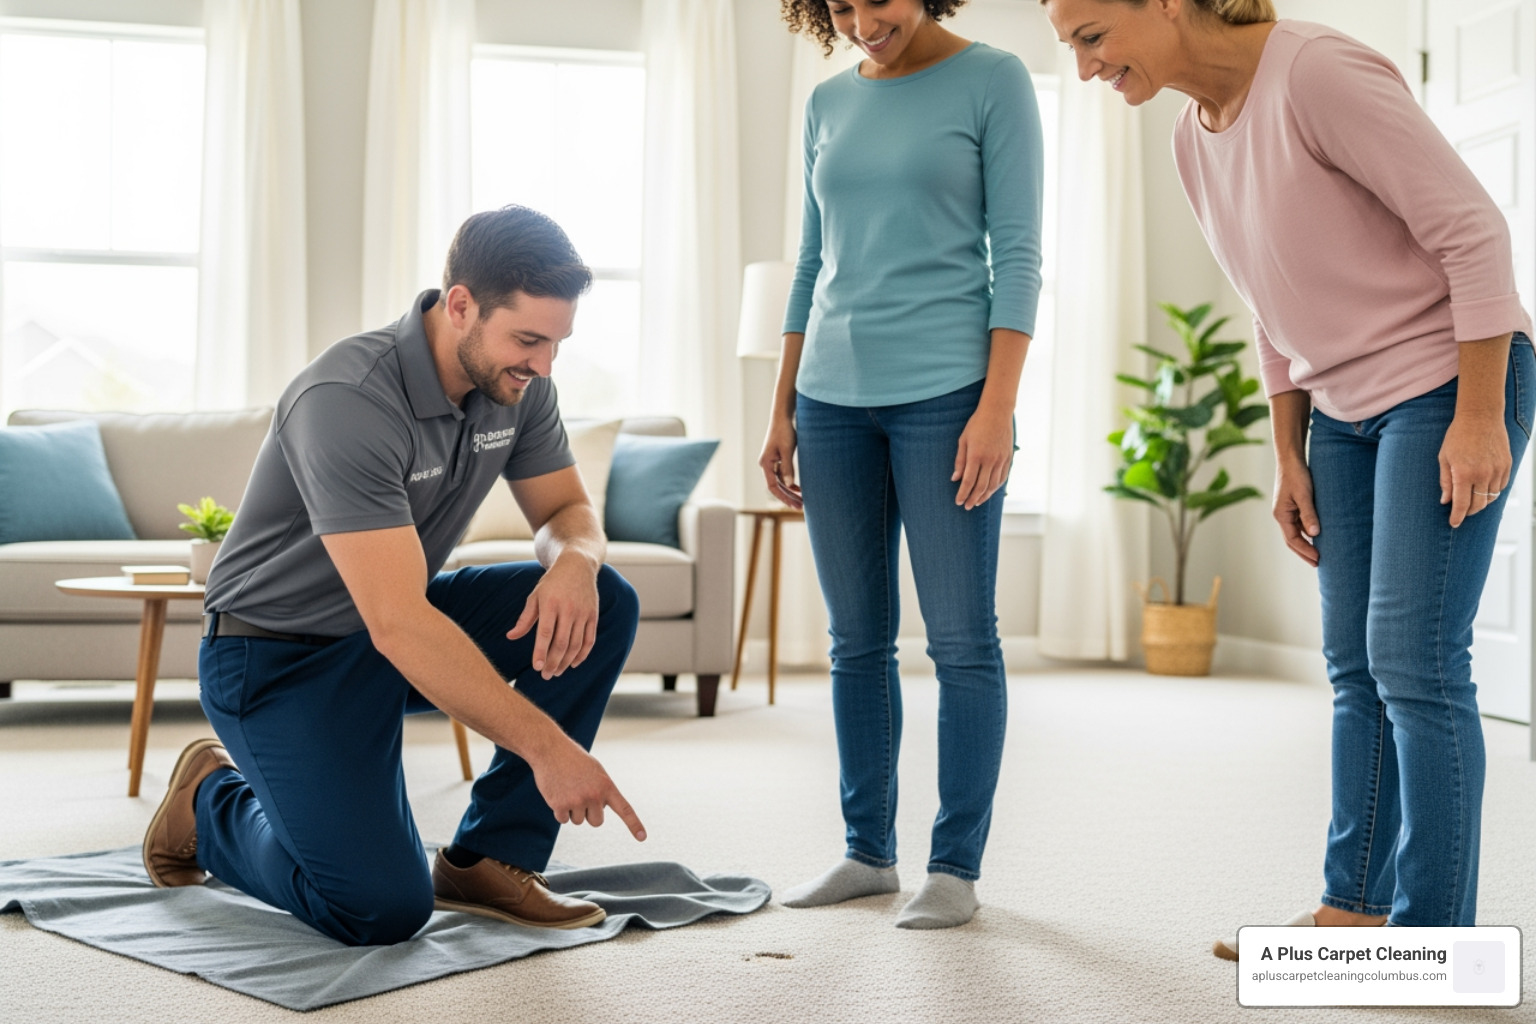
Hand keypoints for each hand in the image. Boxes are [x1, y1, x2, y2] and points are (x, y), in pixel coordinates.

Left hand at [507, 555, 598, 678]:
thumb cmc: (552, 582)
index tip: (537, 667)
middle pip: (561, 643)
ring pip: (575, 644)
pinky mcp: (593, 615)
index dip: (541, 652)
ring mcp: (582, 613)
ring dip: (566, 662)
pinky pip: (589, 640)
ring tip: (557, 672)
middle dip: (553, 662)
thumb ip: (525, 619)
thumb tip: (511, 637)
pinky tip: (574, 663)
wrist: (577, 565)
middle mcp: (568, 609)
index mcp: (550, 604)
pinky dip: (583, 654)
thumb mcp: (535, 596)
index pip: (545, 633)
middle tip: (546, 675)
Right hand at [533, 739, 646, 840]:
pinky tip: (557, 793)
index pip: (624, 809)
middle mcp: (594, 796)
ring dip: (572, 810)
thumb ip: (602, 790)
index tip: (642, 837)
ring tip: (567, 789)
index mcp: (606, 786)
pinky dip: (560, 810)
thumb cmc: (573, 759)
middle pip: (596, 821)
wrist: (550, 750)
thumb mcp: (595, 771)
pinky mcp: (560, 806)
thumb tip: (601, 808)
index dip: (634, 824)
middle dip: (589, 813)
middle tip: (580, 794)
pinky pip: (563, 820)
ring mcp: (577, 801)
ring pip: (578, 821)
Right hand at [758, 417, 802, 509]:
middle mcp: (766, 464)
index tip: (795, 504)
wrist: (783, 417)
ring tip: (802, 499)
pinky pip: (783, 475)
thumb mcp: (787, 450)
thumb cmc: (784, 432)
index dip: (784, 497)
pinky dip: (790, 482)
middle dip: (788, 497)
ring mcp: (772, 462)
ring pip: (780, 481)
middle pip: (776, 486)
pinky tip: (799, 488)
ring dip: (790, 491)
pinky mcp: (777, 458)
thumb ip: (788, 468)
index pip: (773, 486)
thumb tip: (790, 485)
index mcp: (766, 464)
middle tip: (801, 506)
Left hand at [952, 405, 1012, 509]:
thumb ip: (960, 461)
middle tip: (967, 506)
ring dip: (985, 496)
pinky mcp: (1008, 458)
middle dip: (973, 498)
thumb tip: (955, 479)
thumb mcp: (963, 440)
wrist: (997, 412)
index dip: (963, 493)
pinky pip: (1002, 477)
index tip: (958, 502)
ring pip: (993, 484)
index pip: (968, 481)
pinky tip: (990, 491)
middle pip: (981, 486)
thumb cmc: (977, 424)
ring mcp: (1001, 459)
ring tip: (977, 502)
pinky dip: (996, 487)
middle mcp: (990, 460)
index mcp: (976, 455)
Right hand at [1273, 457, 1319, 566]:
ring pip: (1296, 533)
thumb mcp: (1304, 495)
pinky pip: (1299, 524)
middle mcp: (1282, 515)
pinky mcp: (1293, 505)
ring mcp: (1287, 511)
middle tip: (1318, 563)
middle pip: (1292, 540)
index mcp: (1282, 515)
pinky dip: (1308, 533)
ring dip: (1306, 544)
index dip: (1305, 551)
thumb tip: (1315, 534)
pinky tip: (1317, 535)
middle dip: (1304, 552)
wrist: (1291, 458)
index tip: (1318, 560)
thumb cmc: (1296, 475)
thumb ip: (1309, 514)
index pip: (1293, 540)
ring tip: (1319, 553)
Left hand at [1440, 413, 1510, 528]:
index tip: (1454, 523)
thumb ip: (1445, 482)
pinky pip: (1501, 487)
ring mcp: (1497, 470)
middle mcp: (1483, 475)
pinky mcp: (1507, 465)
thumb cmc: (1458, 436)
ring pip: (1491, 498)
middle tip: (1461, 513)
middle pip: (1478, 505)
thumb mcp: (1444, 458)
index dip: (1457, 516)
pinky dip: (1492, 492)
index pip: (1461, 504)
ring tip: (1472, 500)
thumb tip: (1446, 501)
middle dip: (1469, 512)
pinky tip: (1484, 490)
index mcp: (1464, 474)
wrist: (1481, 417)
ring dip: (1481, 503)